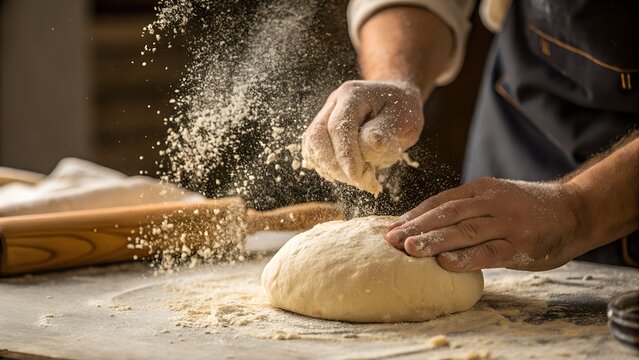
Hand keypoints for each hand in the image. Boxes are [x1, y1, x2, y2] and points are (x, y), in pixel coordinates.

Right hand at [301, 80, 423, 187]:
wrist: (396, 102)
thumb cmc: (401, 112)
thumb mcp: (403, 119)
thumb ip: (385, 131)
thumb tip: (371, 144)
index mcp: (353, 94)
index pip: (339, 126)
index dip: (345, 154)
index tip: (357, 176)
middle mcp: (334, 102)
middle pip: (317, 135)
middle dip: (333, 164)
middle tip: (357, 181)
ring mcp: (325, 116)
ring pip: (312, 145)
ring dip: (330, 168)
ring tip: (358, 178)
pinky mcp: (323, 131)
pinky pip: (314, 151)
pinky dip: (327, 167)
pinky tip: (346, 174)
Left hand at [385, 178, 589, 270]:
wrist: (574, 210)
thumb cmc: (527, 210)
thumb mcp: (495, 200)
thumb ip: (467, 210)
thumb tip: (427, 226)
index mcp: (480, 189)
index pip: (440, 201)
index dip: (415, 215)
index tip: (391, 228)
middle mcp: (490, 202)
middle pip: (447, 214)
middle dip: (416, 226)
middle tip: (390, 240)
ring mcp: (507, 222)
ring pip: (464, 230)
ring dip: (434, 240)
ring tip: (409, 250)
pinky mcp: (520, 243)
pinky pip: (489, 251)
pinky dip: (466, 258)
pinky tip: (445, 264)